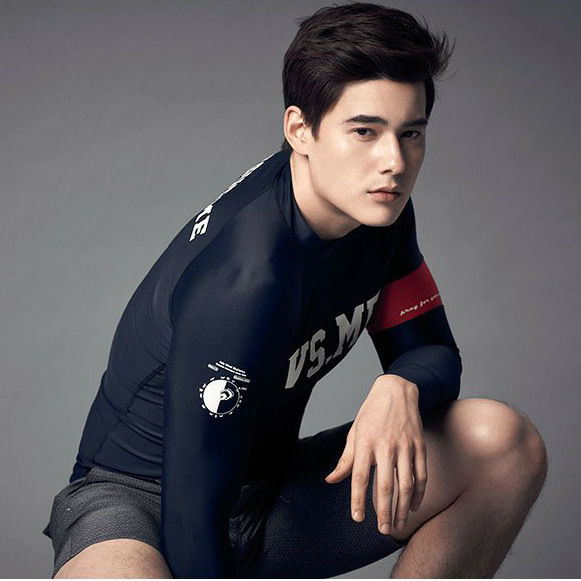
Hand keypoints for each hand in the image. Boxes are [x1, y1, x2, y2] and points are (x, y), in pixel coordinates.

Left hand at [324, 374, 426, 535]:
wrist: (396, 390)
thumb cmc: (371, 413)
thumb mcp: (354, 433)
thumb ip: (345, 460)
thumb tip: (331, 480)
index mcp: (365, 442)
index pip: (359, 476)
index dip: (357, 499)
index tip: (357, 518)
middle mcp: (385, 445)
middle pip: (385, 485)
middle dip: (383, 511)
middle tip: (381, 530)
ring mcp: (405, 446)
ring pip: (405, 484)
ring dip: (401, 508)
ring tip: (396, 524)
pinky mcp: (419, 445)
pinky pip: (421, 475)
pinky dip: (418, 494)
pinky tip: (412, 507)